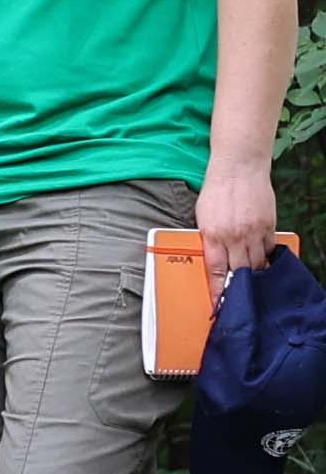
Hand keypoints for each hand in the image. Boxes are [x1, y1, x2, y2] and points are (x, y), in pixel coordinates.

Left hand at [196, 160, 280, 300]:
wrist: (238, 168)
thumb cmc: (216, 191)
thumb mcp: (202, 216)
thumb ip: (208, 238)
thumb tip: (212, 258)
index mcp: (213, 234)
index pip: (216, 271)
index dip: (219, 290)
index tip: (219, 304)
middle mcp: (235, 236)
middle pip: (240, 271)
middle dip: (239, 287)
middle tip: (239, 298)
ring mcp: (254, 232)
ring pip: (258, 264)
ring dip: (255, 275)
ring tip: (253, 285)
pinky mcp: (269, 226)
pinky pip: (270, 250)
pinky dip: (268, 259)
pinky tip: (266, 265)